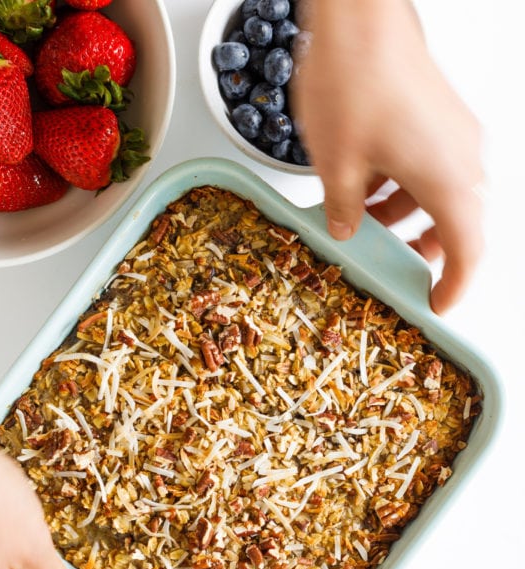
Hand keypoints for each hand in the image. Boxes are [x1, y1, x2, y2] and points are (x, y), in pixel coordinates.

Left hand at [292, 0, 483, 313]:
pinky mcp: (442, 114)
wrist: (359, 15)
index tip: (436, 304)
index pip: (468, 251)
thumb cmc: (353, 81)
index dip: (454, 286)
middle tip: (389, 262)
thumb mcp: (335, 166)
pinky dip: (404, 184)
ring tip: (362, 220)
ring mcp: (455, 132)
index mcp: (447, 181)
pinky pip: (431, 163)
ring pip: (440, 192)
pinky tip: (366, 184)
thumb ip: (342, 212)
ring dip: (406, 215)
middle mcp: (462, 158)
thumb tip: (345, 230)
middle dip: (422, 248)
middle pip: (457, 222)